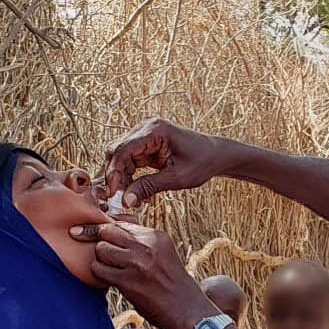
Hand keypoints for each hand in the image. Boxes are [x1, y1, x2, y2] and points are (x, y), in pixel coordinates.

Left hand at [70, 221, 216, 328]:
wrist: (189, 312)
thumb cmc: (174, 286)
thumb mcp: (163, 255)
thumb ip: (142, 244)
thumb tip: (113, 233)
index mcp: (156, 236)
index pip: (121, 223)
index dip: (105, 229)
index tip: (92, 232)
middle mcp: (147, 245)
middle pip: (108, 231)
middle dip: (97, 239)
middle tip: (96, 251)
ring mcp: (137, 262)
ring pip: (101, 249)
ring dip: (100, 260)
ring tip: (110, 270)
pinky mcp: (127, 281)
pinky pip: (98, 269)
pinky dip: (99, 274)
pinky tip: (109, 280)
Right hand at [103, 118, 229, 208]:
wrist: (216, 155)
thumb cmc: (202, 163)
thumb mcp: (177, 178)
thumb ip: (149, 187)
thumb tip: (126, 201)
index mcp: (155, 130)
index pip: (122, 150)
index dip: (114, 173)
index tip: (113, 194)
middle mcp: (146, 128)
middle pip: (116, 152)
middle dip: (115, 177)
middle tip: (118, 200)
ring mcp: (145, 135)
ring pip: (120, 158)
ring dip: (122, 179)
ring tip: (131, 199)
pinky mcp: (146, 145)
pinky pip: (130, 161)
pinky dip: (130, 178)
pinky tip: (137, 193)